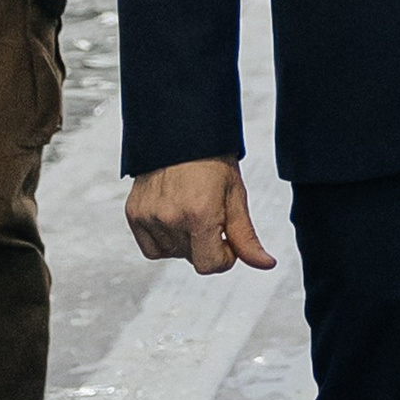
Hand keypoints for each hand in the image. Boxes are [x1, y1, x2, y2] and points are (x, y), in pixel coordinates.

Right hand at [126, 156, 275, 275]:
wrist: (182, 133)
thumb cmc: (212, 160)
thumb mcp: (235, 196)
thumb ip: (246, 237)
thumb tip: (264, 263)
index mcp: (199, 214)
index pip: (209, 266)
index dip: (224, 256)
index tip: (226, 239)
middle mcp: (170, 218)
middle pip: (192, 259)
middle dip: (206, 245)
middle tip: (210, 216)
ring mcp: (149, 216)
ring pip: (172, 254)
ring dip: (185, 242)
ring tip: (191, 211)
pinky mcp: (134, 214)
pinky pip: (151, 248)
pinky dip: (164, 241)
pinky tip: (174, 219)